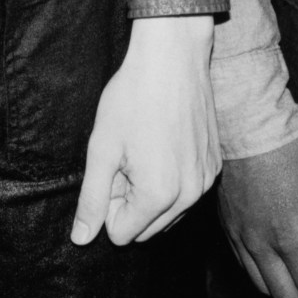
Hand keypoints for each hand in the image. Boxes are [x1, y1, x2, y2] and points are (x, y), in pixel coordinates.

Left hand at [72, 12, 219, 245]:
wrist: (172, 58)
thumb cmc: (132, 98)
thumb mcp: (102, 148)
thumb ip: (92, 199)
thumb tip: (81, 240)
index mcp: (160, 196)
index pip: (122, 234)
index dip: (108, 204)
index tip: (111, 168)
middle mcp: (190, 196)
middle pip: (147, 228)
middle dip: (129, 202)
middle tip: (125, 158)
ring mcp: (206, 181)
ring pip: (168, 213)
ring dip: (150, 192)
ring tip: (143, 148)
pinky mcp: (215, 165)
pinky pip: (186, 192)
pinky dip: (171, 178)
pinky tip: (163, 142)